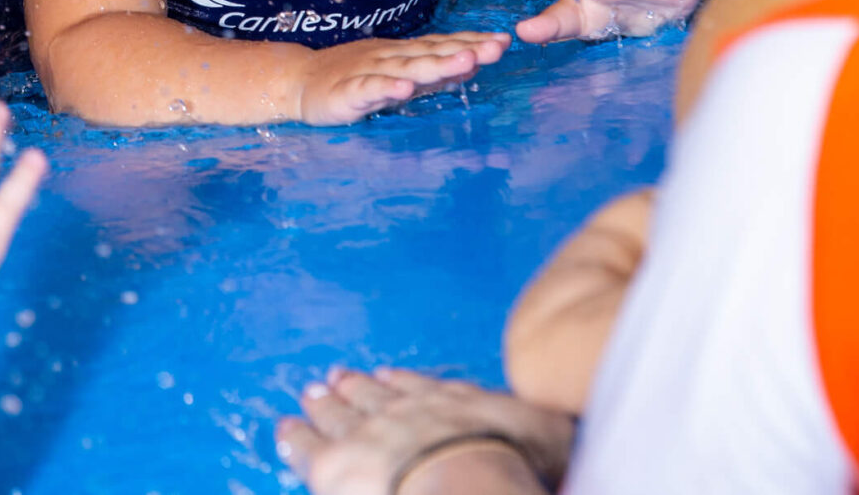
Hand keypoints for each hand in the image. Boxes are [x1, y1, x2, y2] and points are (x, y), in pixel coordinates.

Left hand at [278, 367, 575, 494]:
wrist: (466, 485)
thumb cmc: (511, 465)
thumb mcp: (551, 435)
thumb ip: (552, 425)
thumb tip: (572, 422)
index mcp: (452, 403)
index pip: (423, 390)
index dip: (402, 385)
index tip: (387, 376)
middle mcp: (405, 410)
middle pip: (374, 395)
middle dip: (356, 385)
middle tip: (337, 375)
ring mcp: (366, 433)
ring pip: (339, 412)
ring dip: (325, 402)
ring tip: (313, 391)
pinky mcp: (331, 464)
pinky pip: (306, 446)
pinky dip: (294, 436)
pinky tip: (286, 430)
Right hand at [298, 33, 508, 125]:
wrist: (298, 82)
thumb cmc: (352, 79)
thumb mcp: (397, 75)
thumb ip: (431, 72)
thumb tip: (472, 64)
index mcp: (402, 54)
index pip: (441, 45)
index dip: (472, 42)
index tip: (504, 41)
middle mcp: (390, 58)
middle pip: (431, 53)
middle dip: (466, 49)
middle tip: (498, 47)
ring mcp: (369, 73)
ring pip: (407, 68)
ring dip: (437, 64)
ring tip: (467, 61)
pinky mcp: (347, 93)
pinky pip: (369, 90)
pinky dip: (386, 88)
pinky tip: (404, 89)